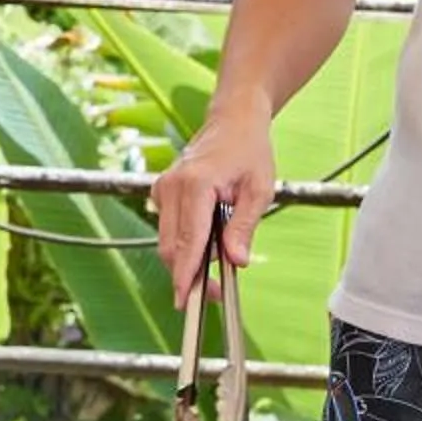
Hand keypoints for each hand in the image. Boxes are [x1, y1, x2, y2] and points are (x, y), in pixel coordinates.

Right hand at [151, 99, 272, 299]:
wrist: (233, 121)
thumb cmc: (249, 150)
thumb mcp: (259, 189)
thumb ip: (244, 226)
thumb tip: (237, 260)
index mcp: (196, 185)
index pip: (188, 241)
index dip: (185, 275)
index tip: (184, 300)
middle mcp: (172, 186)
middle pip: (171, 247)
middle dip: (188, 275)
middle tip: (214, 293)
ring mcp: (163, 188)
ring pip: (167, 241)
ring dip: (186, 262)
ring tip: (216, 270)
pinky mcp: (162, 192)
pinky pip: (168, 229)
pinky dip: (183, 245)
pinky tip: (205, 246)